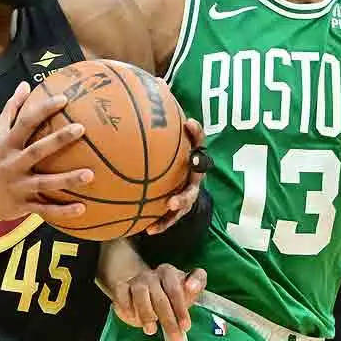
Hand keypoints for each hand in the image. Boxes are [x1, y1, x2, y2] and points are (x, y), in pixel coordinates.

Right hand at [0, 82, 93, 226]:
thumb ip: (10, 111)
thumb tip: (24, 85)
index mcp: (7, 145)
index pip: (25, 123)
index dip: (43, 110)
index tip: (64, 99)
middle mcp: (12, 165)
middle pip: (37, 150)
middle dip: (58, 139)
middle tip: (81, 128)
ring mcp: (18, 187)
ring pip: (45, 183)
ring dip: (68, 180)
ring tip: (91, 174)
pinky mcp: (22, 206)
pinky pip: (45, 210)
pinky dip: (62, 211)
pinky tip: (83, 208)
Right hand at [111, 263, 206, 340]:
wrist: (145, 288)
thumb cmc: (171, 293)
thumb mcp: (187, 288)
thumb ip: (197, 283)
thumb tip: (192, 287)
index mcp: (169, 273)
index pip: (175, 289)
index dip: (181, 308)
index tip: (186, 326)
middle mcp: (152, 275)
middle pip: (160, 297)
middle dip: (168, 320)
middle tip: (175, 338)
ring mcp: (136, 281)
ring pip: (140, 295)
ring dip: (146, 314)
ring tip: (152, 330)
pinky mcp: (122, 287)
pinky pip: (121, 293)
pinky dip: (126, 306)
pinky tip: (132, 318)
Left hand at [146, 118, 207, 235]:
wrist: (175, 191)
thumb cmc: (165, 165)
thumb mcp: (163, 150)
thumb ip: (154, 133)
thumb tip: (142, 109)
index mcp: (191, 158)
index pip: (197, 141)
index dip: (196, 132)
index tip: (188, 122)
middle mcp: (193, 176)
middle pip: (198, 171)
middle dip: (195, 165)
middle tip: (190, 161)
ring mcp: (188, 194)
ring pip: (187, 198)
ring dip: (180, 200)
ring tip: (170, 204)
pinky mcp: (179, 211)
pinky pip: (170, 219)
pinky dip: (161, 224)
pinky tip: (149, 230)